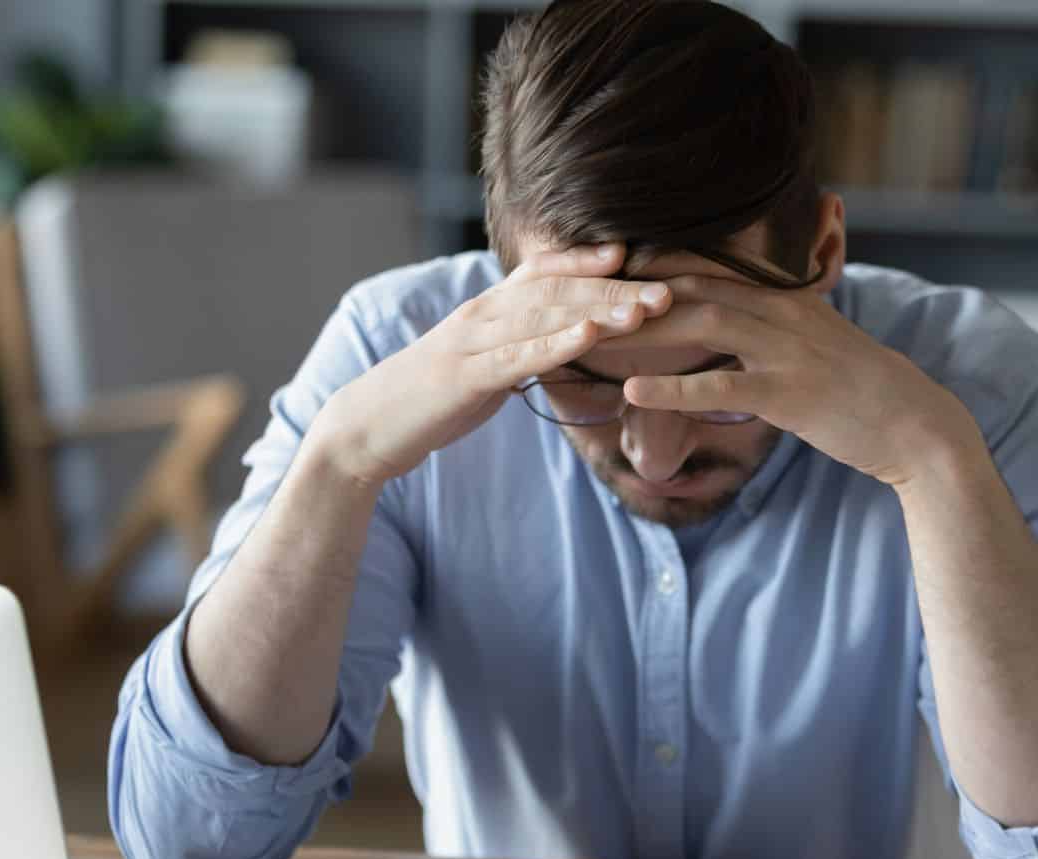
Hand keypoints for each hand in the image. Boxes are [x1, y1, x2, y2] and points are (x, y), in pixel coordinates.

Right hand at [311, 243, 671, 485]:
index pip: (541, 273)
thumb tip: (557, 349)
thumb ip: (517, 351)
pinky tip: (591, 336)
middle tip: (668, 288)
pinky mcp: (465, 375)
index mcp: (486, 311)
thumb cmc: (430, 400)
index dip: (585, 260)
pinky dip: (557, 342)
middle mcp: (481, 314)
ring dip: (600, 309)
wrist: (369, 427)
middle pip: (557, 290)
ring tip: (646, 310)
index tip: (632, 254)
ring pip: (545, 316)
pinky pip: (518, 354)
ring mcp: (472, 341)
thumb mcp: (481, 368)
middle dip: (614, 288)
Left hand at [608, 276, 979, 487]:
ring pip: (703, 325)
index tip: (609, 269)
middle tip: (584, 299)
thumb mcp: (819, 340)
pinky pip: (721, 386)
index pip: (711, 269)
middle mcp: (784, 313)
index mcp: (787, 297)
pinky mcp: (788, 394)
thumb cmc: (861, 389)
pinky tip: (633, 393)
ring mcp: (786, 351)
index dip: (657, 265)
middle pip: (696, 288)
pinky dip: (673, 389)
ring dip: (645, 331)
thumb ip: (780, 322)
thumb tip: (741, 318)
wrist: (913, 424)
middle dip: (638, 291)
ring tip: (594, 339)